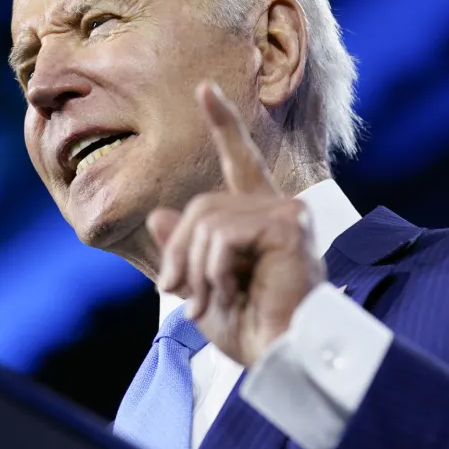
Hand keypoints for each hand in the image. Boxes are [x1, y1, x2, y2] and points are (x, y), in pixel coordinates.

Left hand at [147, 82, 325, 366]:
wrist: (281, 358)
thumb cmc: (252, 330)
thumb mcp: (204, 287)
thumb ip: (186, 249)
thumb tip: (160, 214)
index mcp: (262, 218)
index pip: (241, 162)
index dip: (224, 125)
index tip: (206, 90)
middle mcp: (279, 208)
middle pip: (202, 206)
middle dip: (179, 253)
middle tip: (176, 294)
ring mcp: (287, 214)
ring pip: (207, 220)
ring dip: (196, 268)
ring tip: (208, 302)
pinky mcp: (288, 226)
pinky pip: (223, 234)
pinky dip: (213, 270)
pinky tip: (230, 293)